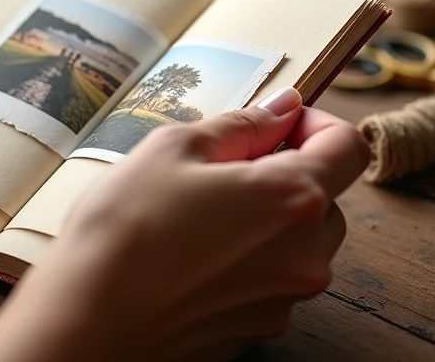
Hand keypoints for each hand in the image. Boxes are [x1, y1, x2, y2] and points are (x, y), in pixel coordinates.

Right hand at [0, 88, 369, 361]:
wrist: (87, 321)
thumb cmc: (125, 226)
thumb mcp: (176, 147)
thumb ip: (242, 124)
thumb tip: (284, 106)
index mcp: (292, 198)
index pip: (347, 146)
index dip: (315, 122)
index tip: (275, 122)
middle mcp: (305, 254)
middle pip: (325, 196)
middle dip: (285, 170)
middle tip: (222, 164)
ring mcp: (284, 299)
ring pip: (299, 238)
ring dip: (267, 214)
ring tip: (200, 208)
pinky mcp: (258, 329)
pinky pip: (272, 276)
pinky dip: (249, 254)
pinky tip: (192, 249)